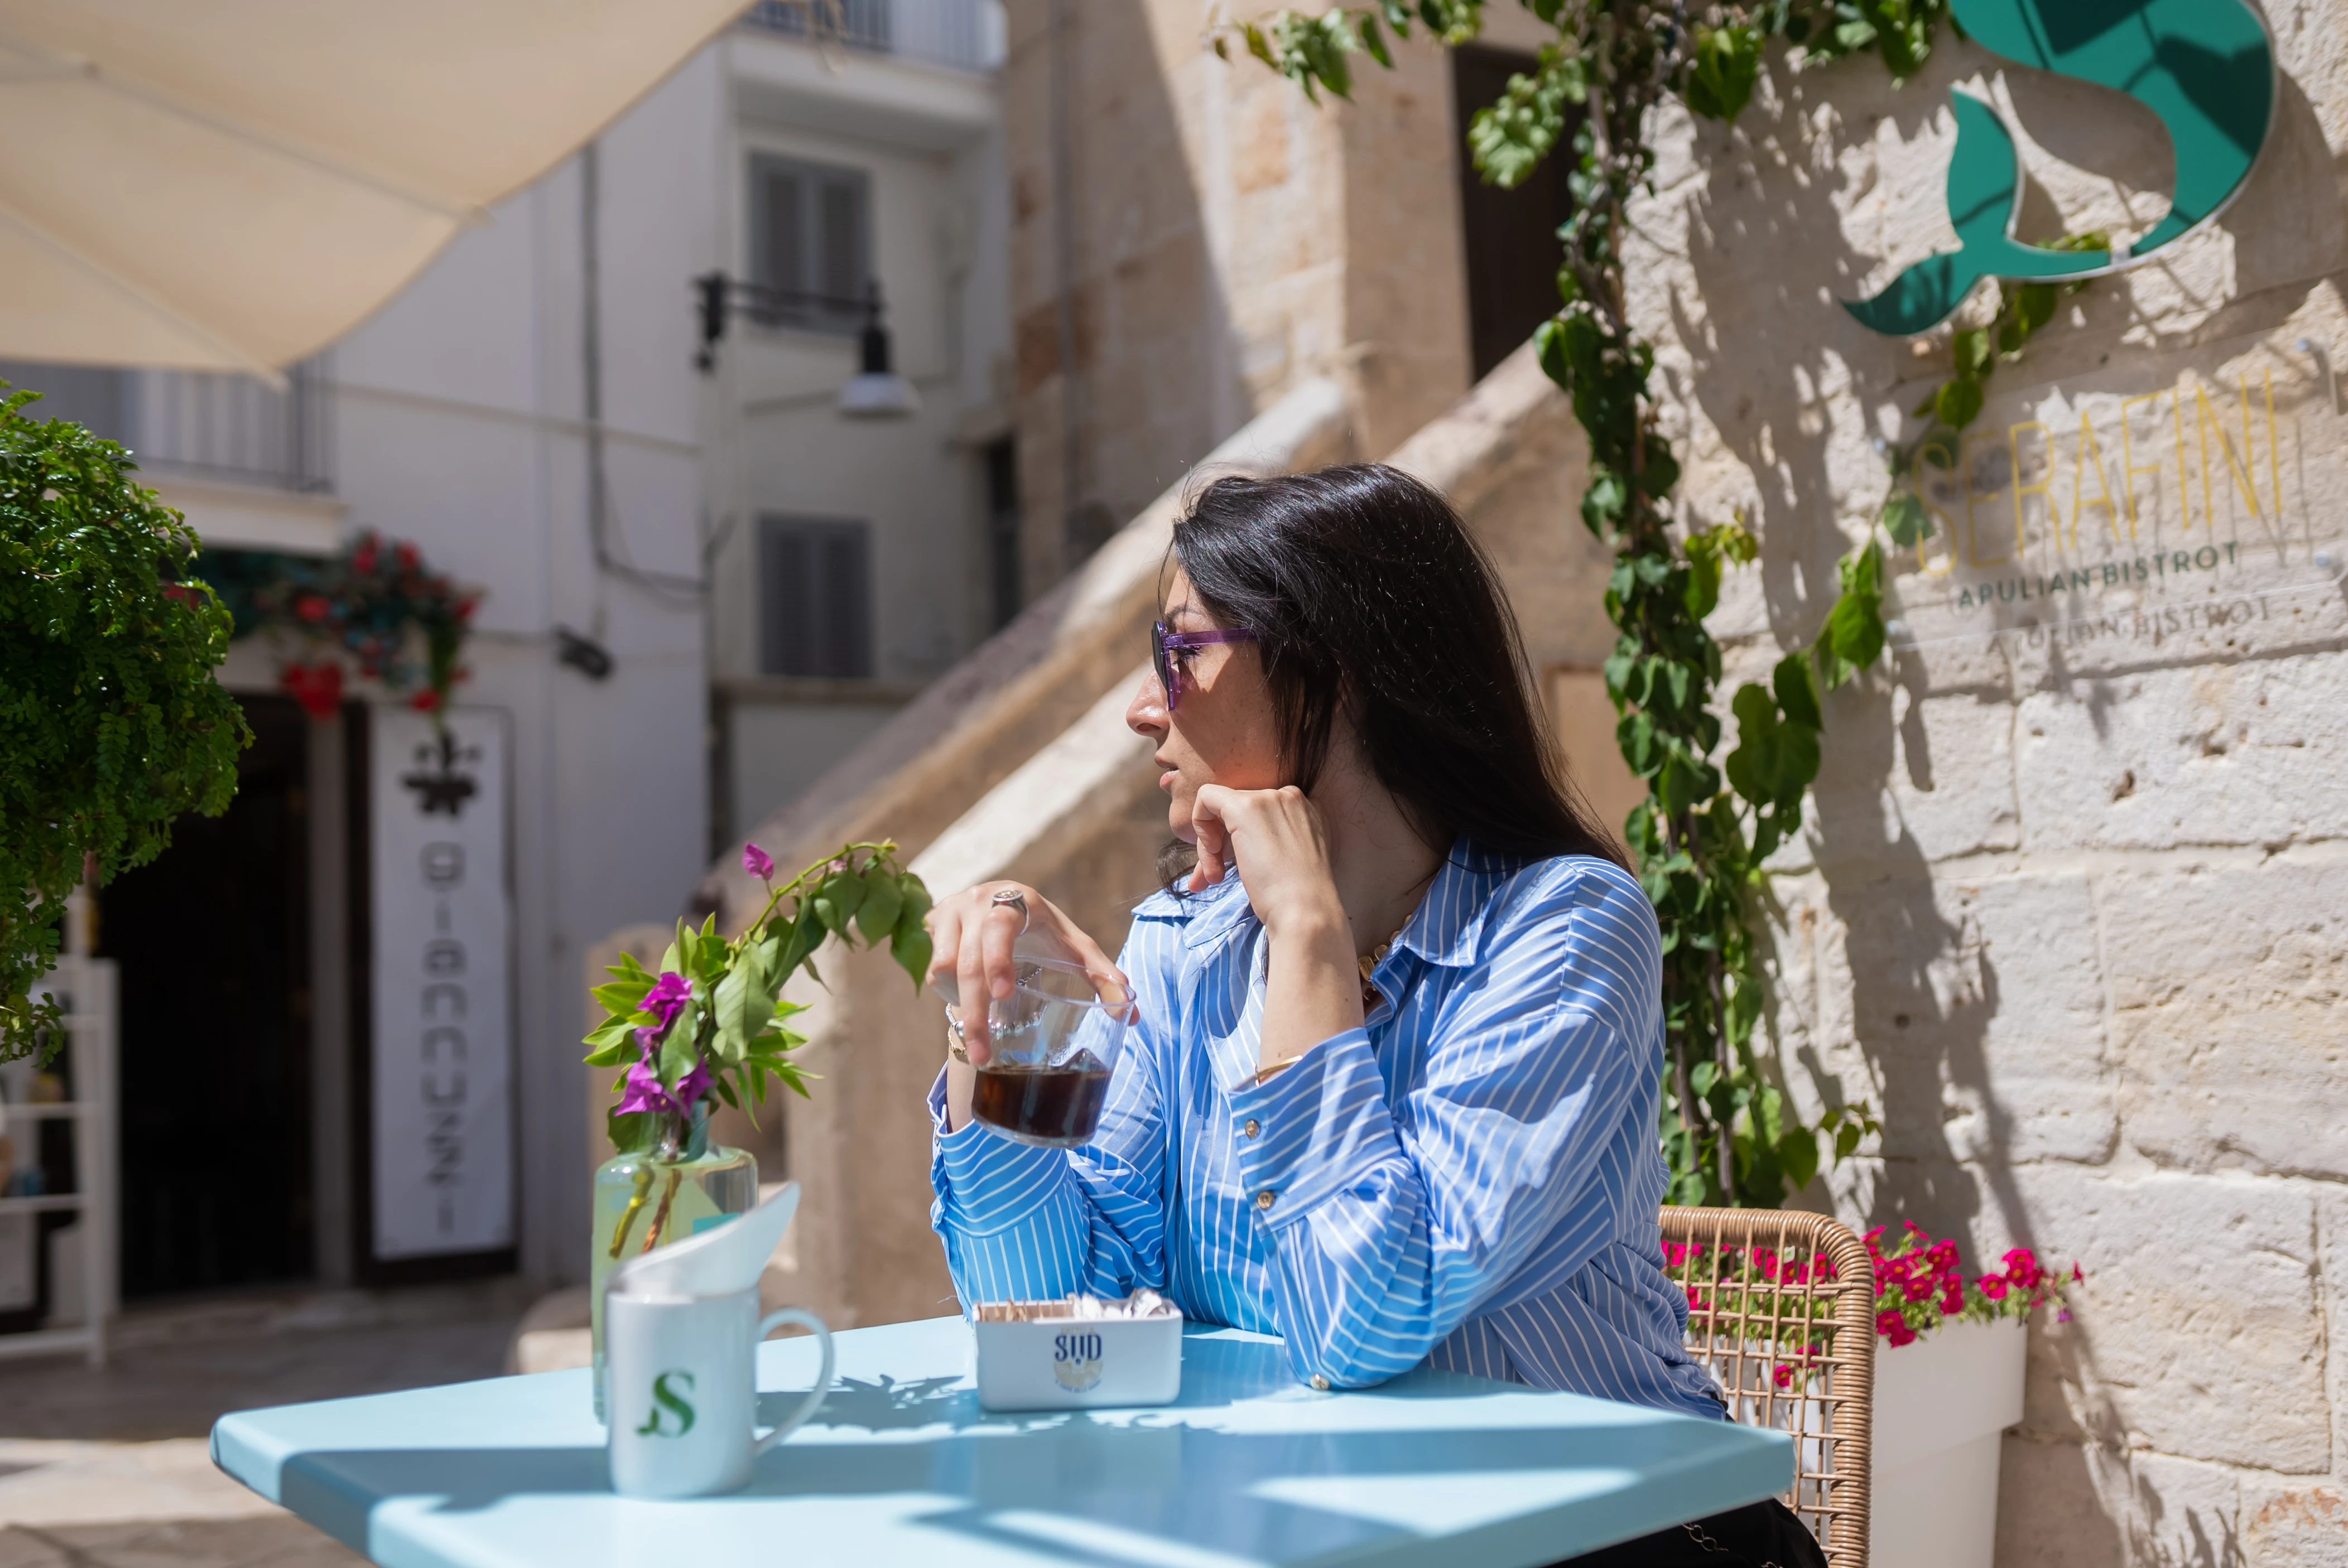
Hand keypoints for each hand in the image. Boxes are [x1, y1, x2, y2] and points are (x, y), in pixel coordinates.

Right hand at [925, 881, 1125, 1065]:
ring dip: (960, 1007)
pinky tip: (966, 1006)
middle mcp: (977, 901)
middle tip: (983, 1053)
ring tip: (978, 1042)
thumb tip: (1130, 1014)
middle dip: (974, 1010)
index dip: (998, 960)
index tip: (1004, 996)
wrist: (1002, 905)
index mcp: (1017, 901)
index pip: (999, 927)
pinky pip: (933, 969)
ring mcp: (949, 912)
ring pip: (944, 968)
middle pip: (968, 960)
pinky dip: (948, 994)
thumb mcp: (1074, 948)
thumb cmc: (1044, 932)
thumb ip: (1103, 976)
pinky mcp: (931, 926)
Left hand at [1188, 785, 1346, 940]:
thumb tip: (1228, 846)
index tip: (1233, 866)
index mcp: (1302, 809)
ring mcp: (1267, 798)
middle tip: (1216, 877)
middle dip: (1221, 845)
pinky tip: (1212, 853)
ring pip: (1221, 807)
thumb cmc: (1294, 897)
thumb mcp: (1283, 860)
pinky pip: (1206, 797)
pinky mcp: (1244, 807)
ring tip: (1214, 877)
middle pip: (1237, 811)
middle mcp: (1288, 796)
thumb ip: (1264, 843)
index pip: (1258, 815)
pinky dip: (1199, 824)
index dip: (1239, 839)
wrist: (1302, 910)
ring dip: (1209, 846)